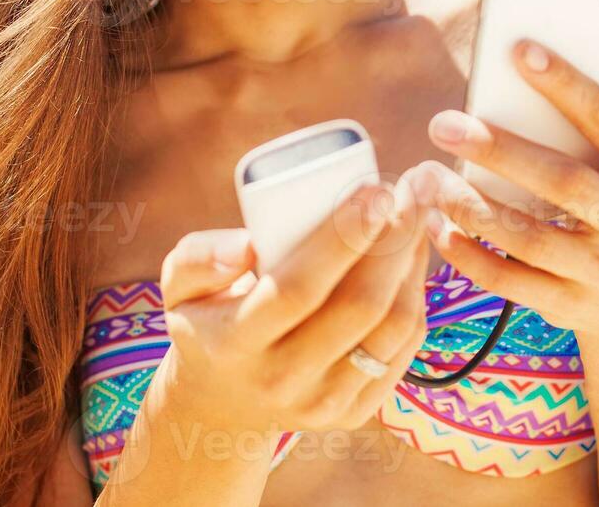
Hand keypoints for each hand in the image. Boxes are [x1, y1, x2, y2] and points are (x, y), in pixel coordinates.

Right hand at [151, 177, 428, 439]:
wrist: (225, 400)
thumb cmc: (210, 318)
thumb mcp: (180, 285)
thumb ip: (199, 256)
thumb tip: (247, 245)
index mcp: (235, 344)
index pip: (298, 289)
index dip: (343, 238)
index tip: (374, 187)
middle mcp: (282, 381)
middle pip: (358, 307)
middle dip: (395, 239)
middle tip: (411, 185)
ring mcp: (324, 403)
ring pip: (393, 327)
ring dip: (414, 262)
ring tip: (417, 210)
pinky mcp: (357, 412)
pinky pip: (405, 347)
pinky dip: (418, 294)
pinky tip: (416, 253)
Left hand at [413, 39, 598, 337]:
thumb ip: (587, 128)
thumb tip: (516, 64)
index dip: (566, 84)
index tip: (519, 50)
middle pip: (563, 181)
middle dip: (499, 150)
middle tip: (443, 124)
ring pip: (528, 236)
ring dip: (470, 204)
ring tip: (429, 176)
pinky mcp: (573, 308)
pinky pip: (509, 281)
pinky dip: (466, 253)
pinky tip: (435, 225)